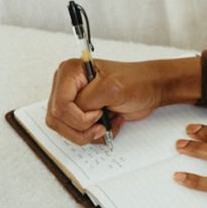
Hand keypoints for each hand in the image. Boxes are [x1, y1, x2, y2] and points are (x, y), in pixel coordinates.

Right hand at [45, 58, 179, 144]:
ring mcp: (73, 102)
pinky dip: (95, 135)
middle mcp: (66, 86)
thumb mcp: (113, 87)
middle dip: (81, 129)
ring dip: (88, 134)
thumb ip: (89, 99)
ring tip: (107, 124)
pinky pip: (77, 134)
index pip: (60, 105)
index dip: (78, 117)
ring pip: (65, 130)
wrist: (149, 89)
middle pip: (57, 120)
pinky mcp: (81, 114)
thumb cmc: (136, 81)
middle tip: (102, 124)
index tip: (98, 114)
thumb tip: (77, 112)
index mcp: (70, 72)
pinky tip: (109, 124)